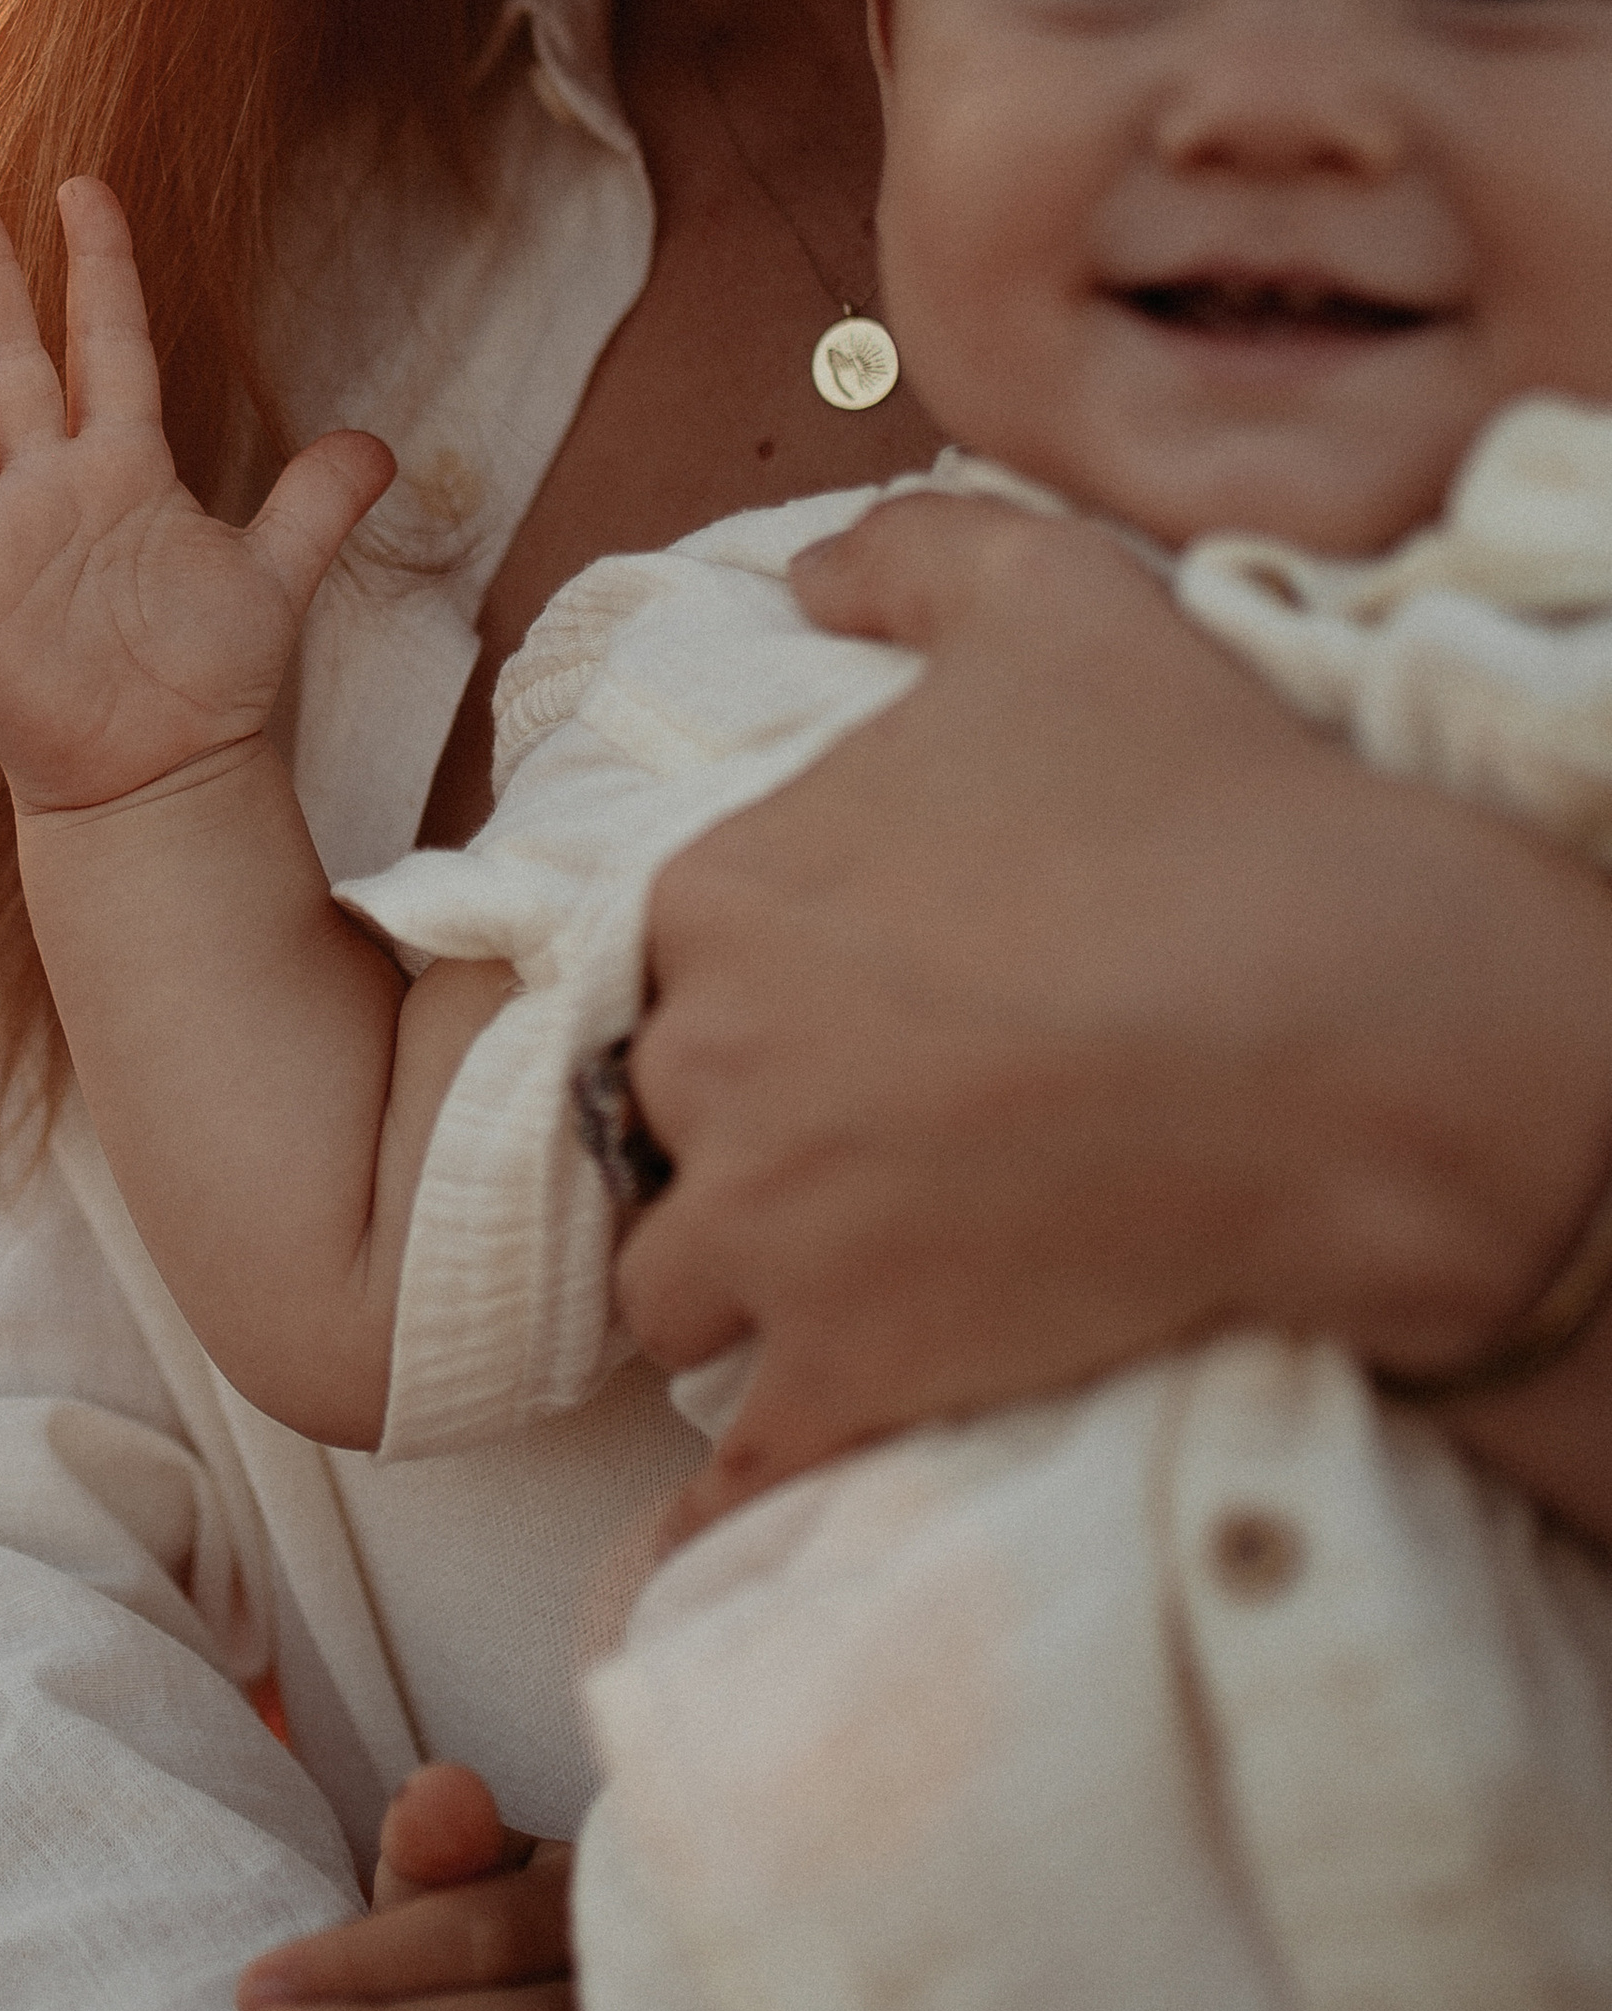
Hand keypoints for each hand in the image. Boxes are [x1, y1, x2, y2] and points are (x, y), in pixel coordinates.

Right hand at [0, 175, 392, 811]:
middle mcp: (47, 489)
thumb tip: (380, 447)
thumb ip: (314, 505)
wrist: (158, 780)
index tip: (84, 187)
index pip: (106, 345)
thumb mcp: (272, 580)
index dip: (98, 269)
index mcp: (121, 469)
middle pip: (5, 360)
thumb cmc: (206, 680)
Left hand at [617, 493, 1611, 1517]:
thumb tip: (805, 571)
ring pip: (675, 1282)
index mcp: (720, 892)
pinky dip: (764, 1453)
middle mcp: (711, 1064)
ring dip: (742, 1280)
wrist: (1355, 1034)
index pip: (659, 965)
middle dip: (736, 1131)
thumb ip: (908, 558)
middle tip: (861, 1140)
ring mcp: (772, 1232)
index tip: (845, 1011)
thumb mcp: (1057, 603)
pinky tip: (806, 1445)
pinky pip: (744, 1447)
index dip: (743, 991)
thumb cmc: (1207, 808)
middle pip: (655, 1121)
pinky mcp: (851, 1372)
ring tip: (851, 1272)